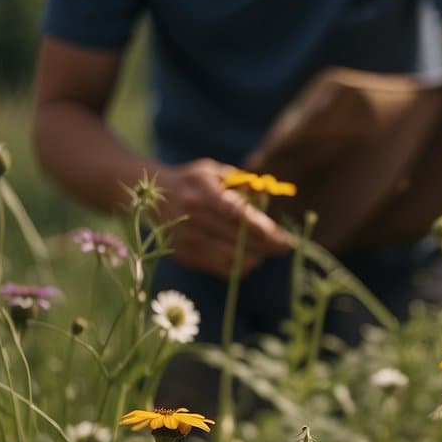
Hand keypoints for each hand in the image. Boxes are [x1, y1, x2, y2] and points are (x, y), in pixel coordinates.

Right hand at [155, 159, 292, 277]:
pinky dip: (241, 266)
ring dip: (257, 256)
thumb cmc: (196, 182)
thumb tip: (268, 200)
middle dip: (268, 244)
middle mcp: (191, 215)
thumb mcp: (215, 172)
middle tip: (286, 245)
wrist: (155, 197)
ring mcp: (186, 238)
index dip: (256, 225)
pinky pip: (223, 270)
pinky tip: (249, 256)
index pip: (232, 210)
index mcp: (200, 189)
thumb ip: (243, 184)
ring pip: (233, 258)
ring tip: (266, 249)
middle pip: (237, 237)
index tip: (277, 234)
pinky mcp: (184, 256)